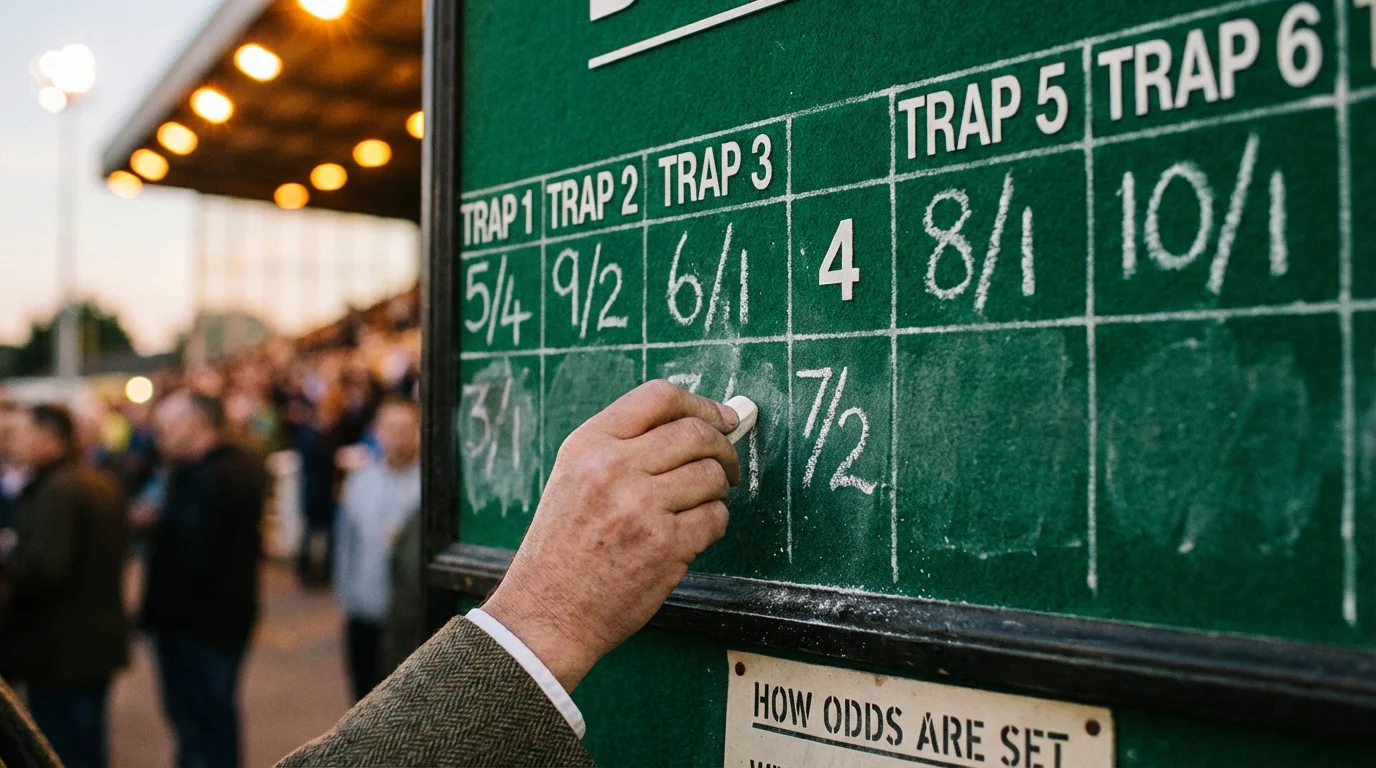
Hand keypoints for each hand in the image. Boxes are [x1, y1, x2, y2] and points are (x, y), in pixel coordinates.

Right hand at [481, 380, 740, 691]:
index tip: (722, 418)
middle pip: (696, 433)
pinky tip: (693, 534)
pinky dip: (714, 524)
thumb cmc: (563, 547)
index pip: (659, 397)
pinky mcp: (665, 545)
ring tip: (701, 505)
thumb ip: (625, 447)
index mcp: (589, 444)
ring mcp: (641, 506)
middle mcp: (614, 467)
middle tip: (727, 465)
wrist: (547, 612)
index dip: (701, 404)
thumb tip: (695, 425)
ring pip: (712, 476)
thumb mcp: (575, 477)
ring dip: (718, 490)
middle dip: (723, 448)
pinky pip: (716, 518)